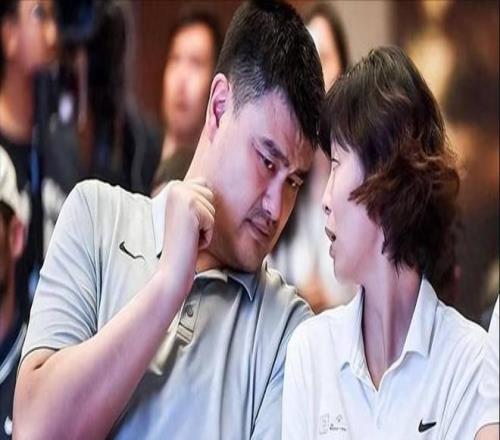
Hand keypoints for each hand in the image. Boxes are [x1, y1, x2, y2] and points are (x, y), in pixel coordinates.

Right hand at [159, 178, 214, 294]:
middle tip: (187, 231)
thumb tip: (211, 186)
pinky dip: (206, 235)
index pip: (204, 185)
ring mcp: (182, 196)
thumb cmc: (181, 245)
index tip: (186, 224)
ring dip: (205, 227)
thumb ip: (196, 198)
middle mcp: (175, 187)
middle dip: (205, 217)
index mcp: (173, 187)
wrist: (171, 268)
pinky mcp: (190, 207)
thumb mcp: (188, 216)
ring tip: (188, 236)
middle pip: (211, 195)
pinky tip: (191, 241)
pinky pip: (212, 221)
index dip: (202, 209)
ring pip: (212, 208)